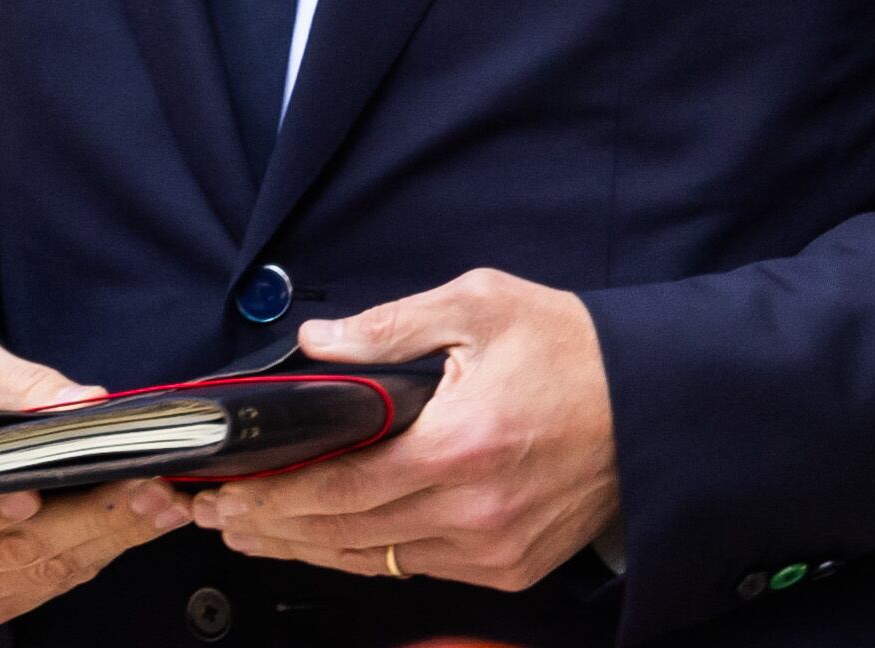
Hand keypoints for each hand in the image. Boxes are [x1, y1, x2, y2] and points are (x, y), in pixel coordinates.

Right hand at [0, 332, 189, 625]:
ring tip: (157, 503)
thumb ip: (18, 387)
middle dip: (87, 519)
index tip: (52, 489)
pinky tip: (130, 524)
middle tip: (147, 489)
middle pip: (9, 548)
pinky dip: (93, 555)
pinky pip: (46, 585)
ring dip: (105, 539)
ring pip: (38, 571)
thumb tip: (77, 401)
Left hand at [190, 268, 618, 592]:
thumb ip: (389, 327)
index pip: (339, 489)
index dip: (272, 496)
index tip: (225, 493)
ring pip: (377, 563)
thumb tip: (316, 343)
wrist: (656, 403)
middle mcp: (475, 512)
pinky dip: (369, 557)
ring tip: (256, 534)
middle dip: (272, 527)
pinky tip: (331, 542)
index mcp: (460, 446)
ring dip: (309, 549)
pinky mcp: (511, 567)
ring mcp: (494, 549)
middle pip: (346, 536)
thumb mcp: (479, 305)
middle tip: (218, 517)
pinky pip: (420, 570)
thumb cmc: (573, 349)